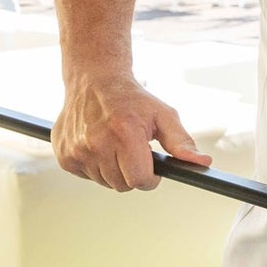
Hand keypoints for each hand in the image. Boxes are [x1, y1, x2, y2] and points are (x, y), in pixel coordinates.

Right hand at [54, 73, 212, 190]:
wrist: (94, 81)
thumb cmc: (131, 99)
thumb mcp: (163, 115)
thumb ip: (182, 143)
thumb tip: (202, 164)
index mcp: (124, 132)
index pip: (140, 180)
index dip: (150, 177)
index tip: (151, 166)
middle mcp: (96, 142)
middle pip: (123, 185)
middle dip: (132, 173)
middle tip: (133, 151)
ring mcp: (76, 150)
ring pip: (105, 182)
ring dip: (113, 170)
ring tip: (115, 144)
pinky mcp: (63, 155)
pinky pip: (87, 176)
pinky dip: (95, 166)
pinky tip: (98, 145)